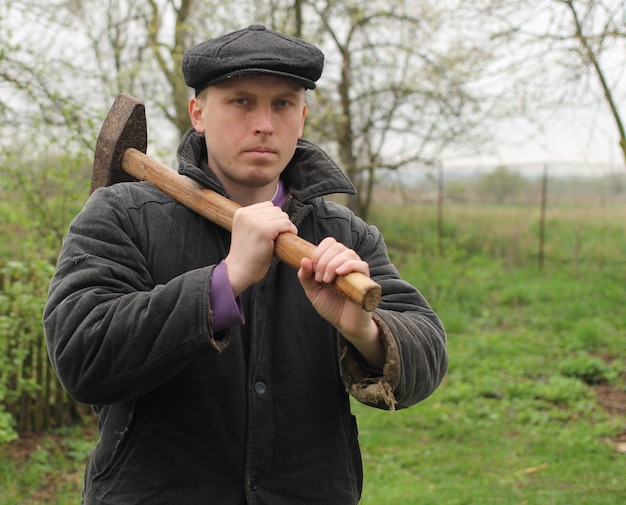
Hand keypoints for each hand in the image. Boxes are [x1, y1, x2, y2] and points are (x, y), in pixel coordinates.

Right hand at [225, 202, 297, 296]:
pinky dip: (291, 231)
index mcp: (241, 212)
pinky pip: (286, 224)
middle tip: (275, 238)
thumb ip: (256, 220)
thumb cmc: (246, 256)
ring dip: (285, 227)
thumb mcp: (246, 231)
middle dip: (279, 222)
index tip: (271, 232)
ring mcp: (255, 221)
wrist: (238, 272)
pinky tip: (287, 240)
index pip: (267, 206)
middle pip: (276, 210)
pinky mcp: (265, 230)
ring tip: (278, 240)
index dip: (273, 219)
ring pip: (283, 216)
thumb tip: (279, 213)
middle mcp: (247, 214)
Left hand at [298, 237, 384, 368]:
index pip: (330, 243)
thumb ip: (306, 277)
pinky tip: (339, 274)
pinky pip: (361, 265)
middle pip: (337, 246)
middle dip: (324, 260)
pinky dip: (349, 265)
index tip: (312, 267)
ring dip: (333, 264)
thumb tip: (304, 260)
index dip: (319, 251)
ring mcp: (357, 271)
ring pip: (348, 253)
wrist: (345, 324)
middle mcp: (347, 263)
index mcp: (334, 262)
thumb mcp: (313, 291)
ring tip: (327, 280)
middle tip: (319, 278)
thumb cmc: (330, 307)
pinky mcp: (366, 280)